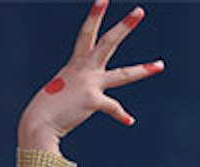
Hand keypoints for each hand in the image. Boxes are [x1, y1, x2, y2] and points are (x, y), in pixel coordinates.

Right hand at [19, 1, 160, 145]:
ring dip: (142, 70)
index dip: (95, 14)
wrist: (38, 121)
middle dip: (124, 26)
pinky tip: (129, 120)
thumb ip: (78, 86)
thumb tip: (89, 95)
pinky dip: (121, 115)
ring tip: (161, 65)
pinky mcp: (92, 100)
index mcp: (76, 63)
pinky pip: (113, 108)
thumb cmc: (49, 107)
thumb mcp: (64, 88)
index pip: (86, 33)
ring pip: (123, 74)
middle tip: (140, 10)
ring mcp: (89, 83)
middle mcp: (84, 69)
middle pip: (109, 42)